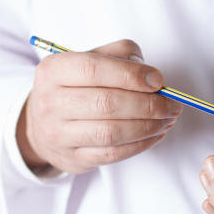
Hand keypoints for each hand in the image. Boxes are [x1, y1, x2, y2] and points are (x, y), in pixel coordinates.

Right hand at [17, 39, 182, 174]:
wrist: (41, 125)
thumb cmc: (74, 87)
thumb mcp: (87, 59)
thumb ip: (119, 55)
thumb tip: (151, 76)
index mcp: (54, 70)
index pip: (94, 69)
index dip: (130, 74)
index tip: (158, 80)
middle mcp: (50, 102)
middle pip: (106, 103)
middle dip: (148, 104)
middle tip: (172, 104)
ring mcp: (58, 134)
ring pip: (111, 132)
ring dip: (148, 126)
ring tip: (168, 119)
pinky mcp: (72, 158)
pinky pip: (112, 154)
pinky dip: (140, 145)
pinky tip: (155, 134)